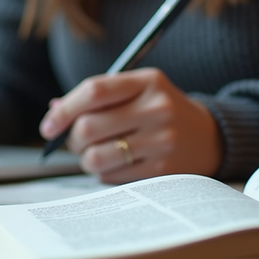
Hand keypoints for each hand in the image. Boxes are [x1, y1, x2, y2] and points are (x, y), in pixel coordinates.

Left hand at [39, 68, 220, 182]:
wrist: (209, 137)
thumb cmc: (159, 111)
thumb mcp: (137, 91)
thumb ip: (97, 97)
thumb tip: (53, 111)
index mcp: (148, 81)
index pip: (94, 91)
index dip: (64, 110)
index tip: (48, 127)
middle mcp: (157, 108)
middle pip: (89, 127)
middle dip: (73, 138)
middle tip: (76, 141)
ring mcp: (163, 140)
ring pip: (96, 157)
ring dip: (86, 159)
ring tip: (95, 154)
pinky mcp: (164, 169)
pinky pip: (111, 176)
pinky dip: (103, 173)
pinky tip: (116, 164)